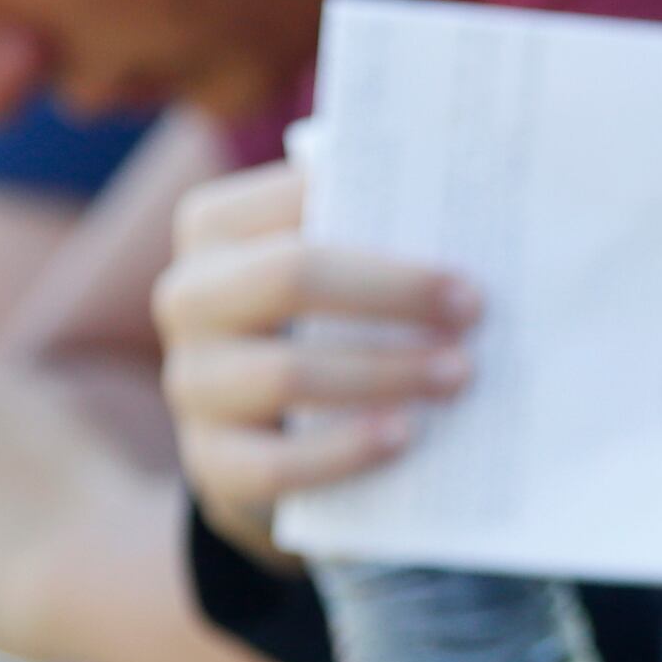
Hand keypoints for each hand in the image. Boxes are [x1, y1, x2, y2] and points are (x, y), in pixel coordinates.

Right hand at [151, 160, 477, 555]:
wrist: (275, 432)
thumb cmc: (330, 318)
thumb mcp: (343, 264)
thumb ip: (377, 228)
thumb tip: (471, 211)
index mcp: (215, 226)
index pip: (296, 200)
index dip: (384, 211)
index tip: (462, 238)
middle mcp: (188, 296)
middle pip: (290, 277)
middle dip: (392, 292)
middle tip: (473, 309)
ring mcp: (191, 382)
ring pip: (286, 373)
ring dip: (384, 373)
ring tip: (458, 375)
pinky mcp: (209, 460)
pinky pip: (276, 462)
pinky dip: (345, 450)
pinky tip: (403, 437)